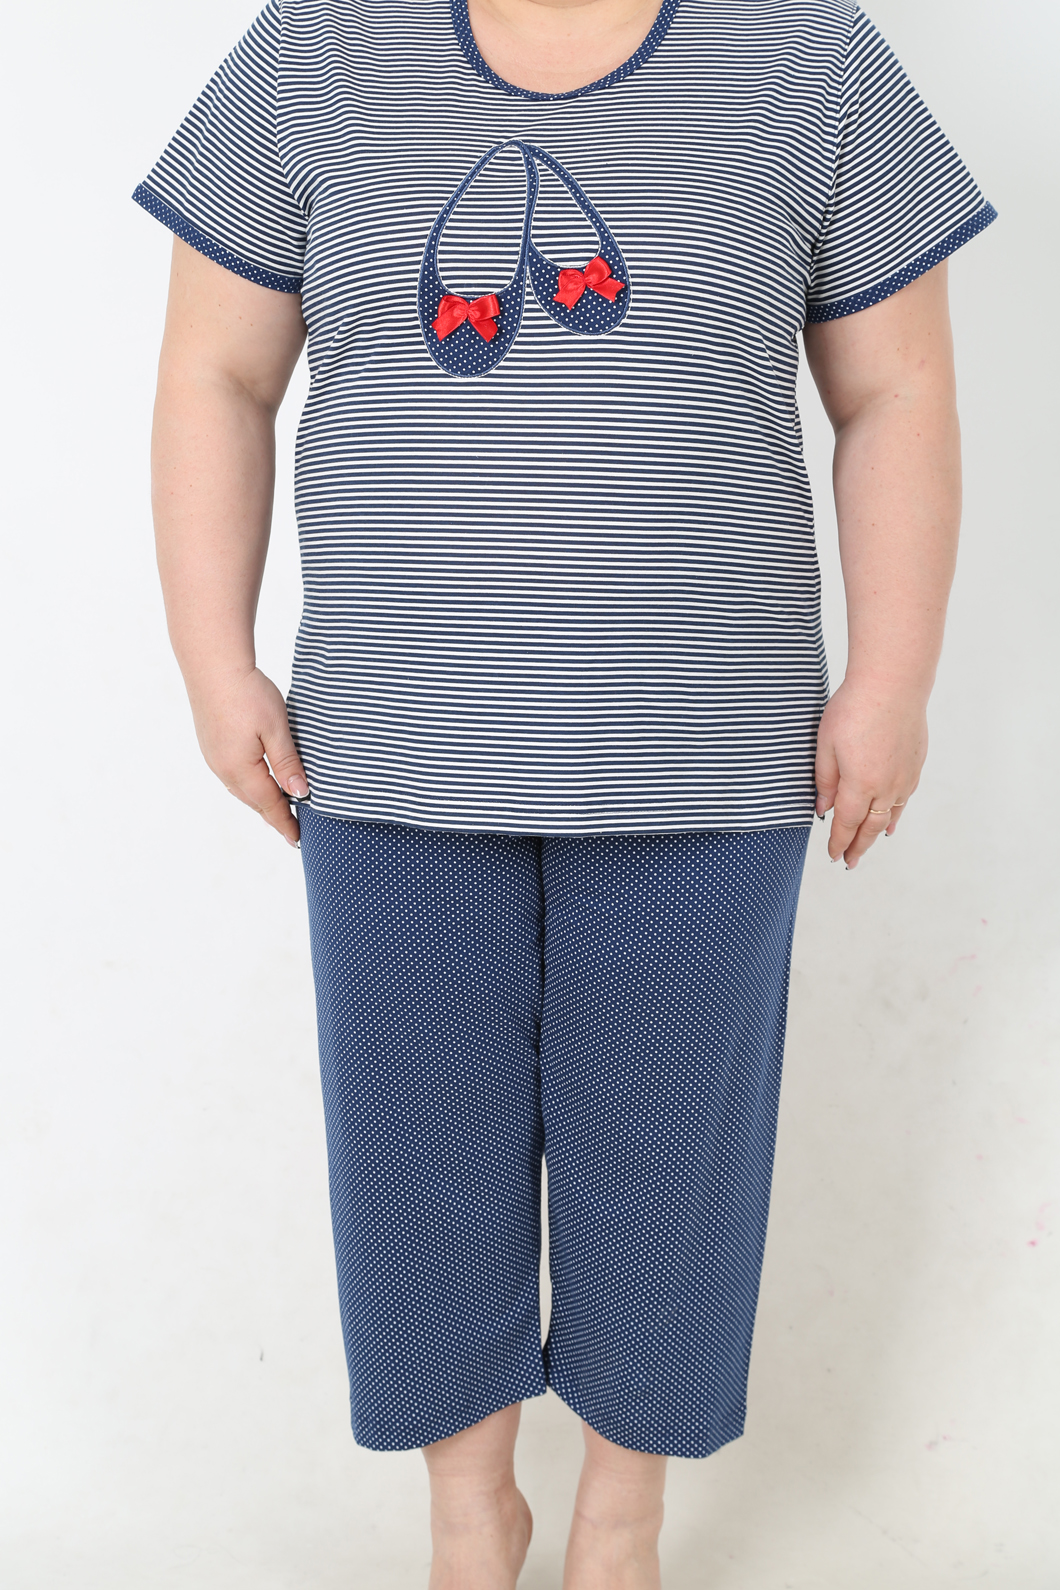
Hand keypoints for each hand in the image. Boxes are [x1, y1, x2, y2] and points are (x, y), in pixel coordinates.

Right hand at [189, 667, 307, 845]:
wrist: (214, 665)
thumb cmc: (247, 694)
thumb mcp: (276, 729)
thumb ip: (288, 763)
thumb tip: (300, 793)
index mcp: (241, 769)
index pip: (270, 804)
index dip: (285, 822)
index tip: (297, 839)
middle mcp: (223, 769)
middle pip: (254, 802)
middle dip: (273, 817)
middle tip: (291, 831)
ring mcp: (214, 757)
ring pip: (242, 789)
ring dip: (260, 802)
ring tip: (277, 812)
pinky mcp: (211, 744)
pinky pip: (233, 776)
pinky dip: (249, 786)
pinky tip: (256, 783)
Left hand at [814, 678, 926, 868]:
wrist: (893, 683)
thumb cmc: (854, 709)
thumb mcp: (826, 745)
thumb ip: (825, 781)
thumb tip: (823, 809)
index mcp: (860, 785)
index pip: (846, 824)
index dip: (839, 842)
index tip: (833, 855)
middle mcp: (886, 787)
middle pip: (870, 827)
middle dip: (858, 847)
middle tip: (849, 862)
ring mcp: (904, 777)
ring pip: (890, 816)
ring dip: (877, 833)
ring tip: (867, 846)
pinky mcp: (916, 764)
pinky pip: (904, 799)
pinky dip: (895, 814)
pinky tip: (891, 819)